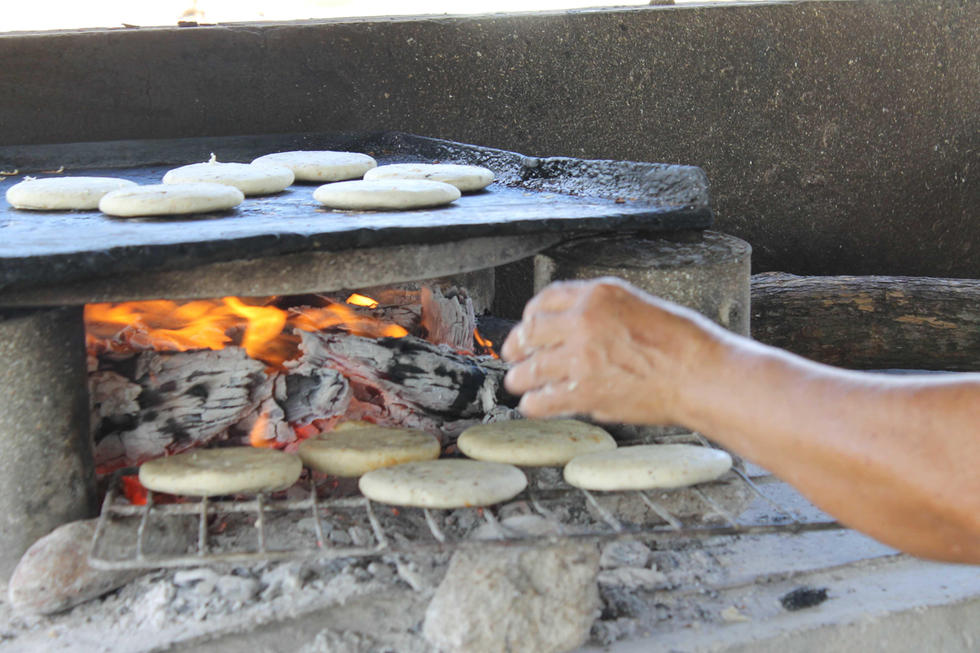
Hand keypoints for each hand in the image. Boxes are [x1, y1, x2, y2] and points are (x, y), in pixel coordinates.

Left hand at [501, 277, 721, 424]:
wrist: (702, 376)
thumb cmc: (685, 344)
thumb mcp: (640, 306)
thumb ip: (603, 314)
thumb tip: (575, 330)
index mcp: (599, 294)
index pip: (546, 298)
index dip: (531, 316)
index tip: (528, 325)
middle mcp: (584, 321)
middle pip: (529, 333)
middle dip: (516, 347)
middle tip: (513, 356)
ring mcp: (581, 357)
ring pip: (528, 368)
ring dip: (520, 378)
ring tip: (519, 383)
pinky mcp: (584, 391)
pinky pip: (542, 399)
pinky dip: (534, 404)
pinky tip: (535, 405)